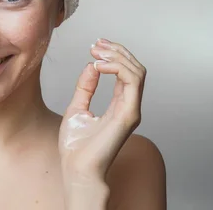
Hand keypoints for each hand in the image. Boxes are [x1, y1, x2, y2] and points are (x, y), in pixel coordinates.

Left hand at [59, 38, 146, 183]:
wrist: (75, 167)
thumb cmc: (75, 146)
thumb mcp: (76, 108)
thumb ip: (86, 88)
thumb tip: (91, 65)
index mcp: (118, 104)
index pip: (126, 72)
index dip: (113, 55)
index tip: (95, 45)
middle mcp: (128, 106)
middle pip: (135, 68)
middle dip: (117, 51)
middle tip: (96, 44)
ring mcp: (130, 110)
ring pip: (138, 72)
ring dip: (118, 56)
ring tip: (97, 52)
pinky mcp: (128, 115)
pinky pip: (133, 83)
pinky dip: (117, 68)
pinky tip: (98, 66)